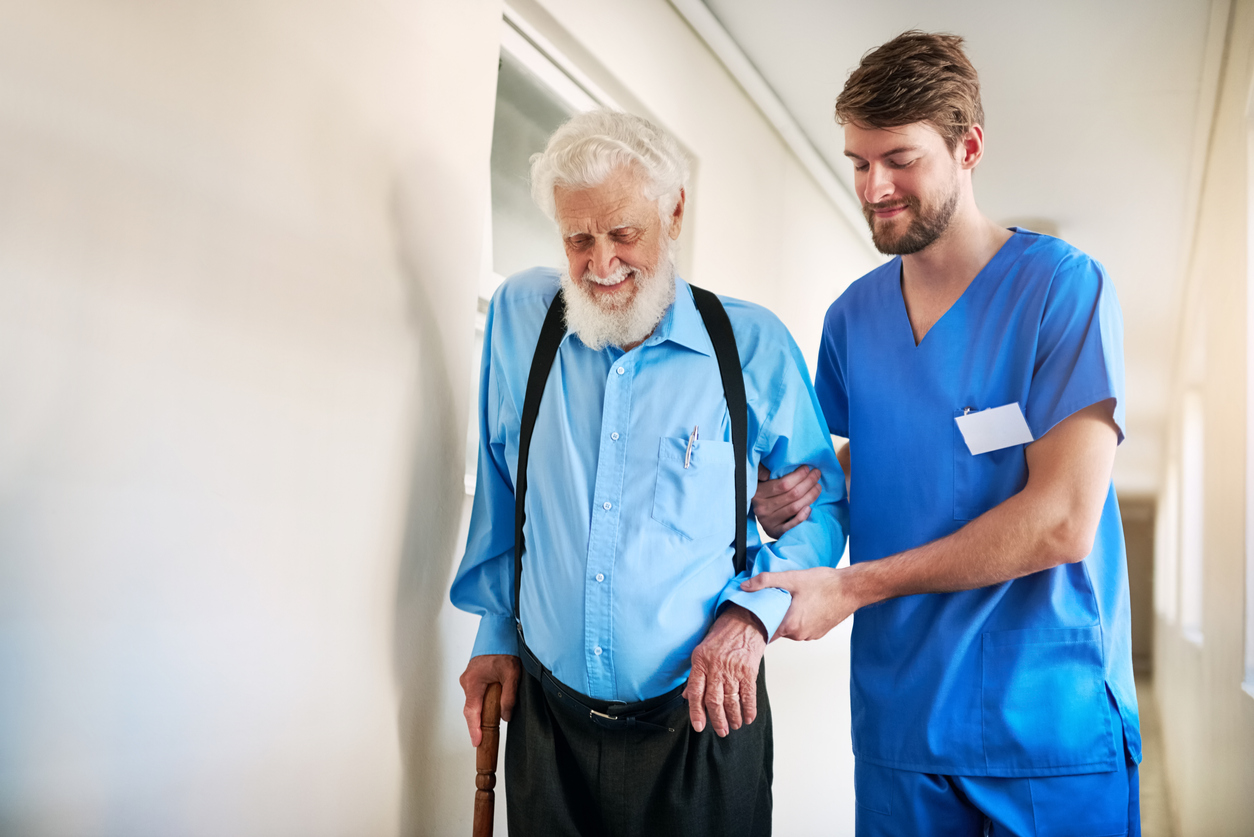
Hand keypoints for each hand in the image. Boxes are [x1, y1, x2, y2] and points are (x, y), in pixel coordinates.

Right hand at [459, 654, 521, 746]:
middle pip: (471, 709)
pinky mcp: (473, 677)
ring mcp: (468, 679)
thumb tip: (506, 716)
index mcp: (474, 681)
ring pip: (473, 702)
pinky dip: (482, 703)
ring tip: (489, 725)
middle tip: (485, 739)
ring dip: (481, 712)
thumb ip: (509, 697)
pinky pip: (475, 694)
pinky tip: (490, 707)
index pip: (472, 711)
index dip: (474, 729)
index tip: (477, 742)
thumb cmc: (504, 649)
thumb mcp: (512, 674)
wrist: (499, 632)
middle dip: (477, 724)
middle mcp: (467, 680)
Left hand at [684, 604, 766, 736]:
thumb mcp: (702, 650)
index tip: (699, 726)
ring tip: (733, 726)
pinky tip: (747, 718)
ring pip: (731, 700)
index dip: (696, 711)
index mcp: (700, 661)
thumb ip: (695, 674)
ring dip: (733, 717)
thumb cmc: (722, 635)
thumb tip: (687, 696)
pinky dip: (748, 709)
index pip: (695, 691)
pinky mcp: (749, 670)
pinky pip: (748, 695)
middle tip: (721, 731)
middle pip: (714, 700)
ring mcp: (733, 669)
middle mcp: (716, 666)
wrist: (745, 620)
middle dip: (717, 720)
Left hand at [740, 567, 860, 640]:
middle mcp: (800, 635)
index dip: (758, 624)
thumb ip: (765, 582)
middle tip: (774, 601)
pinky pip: (803, 628)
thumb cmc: (825, 584)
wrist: (852, 588)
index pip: (765, 633)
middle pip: (777, 630)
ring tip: (790, 601)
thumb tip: (745, 586)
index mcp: (791, 625)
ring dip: (788, 618)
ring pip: (791, 629)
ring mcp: (811, 635)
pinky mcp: (820, 632)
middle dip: (774, 617)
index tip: (754, 615)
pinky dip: (800, 618)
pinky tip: (804, 604)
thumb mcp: (791, 578)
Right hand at [752, 464, 820, 538]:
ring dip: (810, 496)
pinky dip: (802, 517)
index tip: (807, 468)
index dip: (798, 475)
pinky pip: (791, 525)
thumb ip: (762, 472)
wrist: (754, 517)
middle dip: (809, 482)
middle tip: (816, 474)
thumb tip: (772, 471)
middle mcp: (763, 508)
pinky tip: (810, 508)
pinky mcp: (775, 532)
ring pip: (795, 507)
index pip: (783, 484)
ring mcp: (769, 521)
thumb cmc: (763, 495)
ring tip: (817, 487)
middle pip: (792, 494)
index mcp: (758, 493)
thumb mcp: (759, 481)